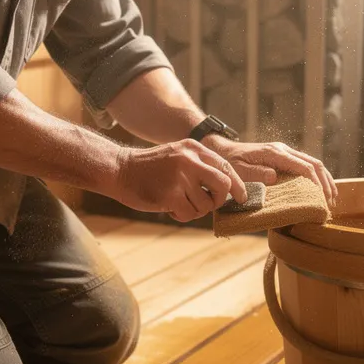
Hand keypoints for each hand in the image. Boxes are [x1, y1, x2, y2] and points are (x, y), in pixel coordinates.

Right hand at [110, 139, 246, 221]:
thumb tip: (229, 187)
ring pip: (206, 204)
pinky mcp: (170, 195)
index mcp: (193, 148)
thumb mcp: (178, 154)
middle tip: (212, 204)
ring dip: (197, 209)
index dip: (237, 185)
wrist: (121, 170)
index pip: (225, 166)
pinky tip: (170, 207)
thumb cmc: (151, 167)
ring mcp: (180, 178)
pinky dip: (183, 215)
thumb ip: (201, 165)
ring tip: (180, 202)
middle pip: (223, 185)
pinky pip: (190, 214)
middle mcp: (189, 160)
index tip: (242, 196)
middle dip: (221, 199)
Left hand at [200, 136, 337, 208]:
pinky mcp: (283, 157)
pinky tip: (321, 188)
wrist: (223, 150)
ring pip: (313, 163)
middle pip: (313, 164)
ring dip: (324, 179)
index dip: (315, 182)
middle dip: (325, 182)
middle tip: (330, 201)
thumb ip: (256, 173)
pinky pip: (306, 165)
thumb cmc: (230, 162)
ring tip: (331, 197)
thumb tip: (275, 177)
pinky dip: (317, 176)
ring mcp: (285, 152)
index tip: (322, 197)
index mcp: (275, 153)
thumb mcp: (239, 170)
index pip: (303, 167)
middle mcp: (283, 150)